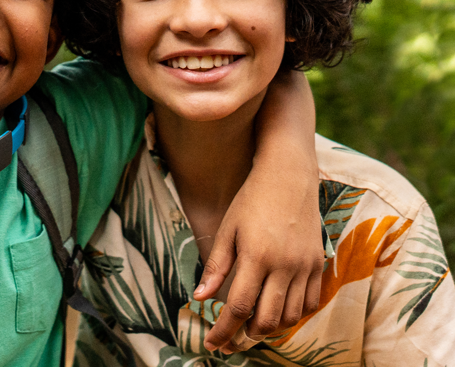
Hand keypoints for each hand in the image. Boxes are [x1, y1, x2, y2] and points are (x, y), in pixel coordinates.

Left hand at [194, 70, 322, 353]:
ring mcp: (305, 266)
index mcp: (256, 256)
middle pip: (267, 319)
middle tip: (230, 341)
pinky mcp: (319, 263)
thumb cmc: (251, 199)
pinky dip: (294, 314)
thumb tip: (200, 297)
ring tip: (251, 327)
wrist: (289, 176)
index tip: (213, 343)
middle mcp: (284, 265)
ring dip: (270, 327)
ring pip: (290, 315)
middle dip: (246, 336)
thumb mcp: (227, 229)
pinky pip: (310, 302)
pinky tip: (278, 311)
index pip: (238, 307)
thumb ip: (216, 265)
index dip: (224, 330)